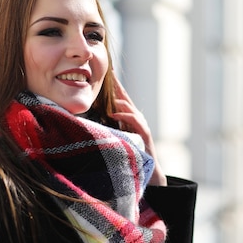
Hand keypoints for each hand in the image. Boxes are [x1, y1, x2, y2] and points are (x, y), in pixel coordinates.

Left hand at [110, 71, 166, 185]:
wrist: (148, 170)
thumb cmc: (131, 153)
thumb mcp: (118, 136)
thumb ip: (111, 126)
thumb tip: (94, 118)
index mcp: (128, 117)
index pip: (120, 98)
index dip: (114, 86)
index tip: (106, 73)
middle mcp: (136, 118)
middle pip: (125, 98)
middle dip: (117, 85)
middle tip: (109, 73)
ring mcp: (141, 125)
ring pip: (130, 107)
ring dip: (119, 100)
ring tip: (109, 93)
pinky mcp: (144, 134)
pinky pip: (135, 122)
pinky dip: (124, 116)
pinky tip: (115, 114)